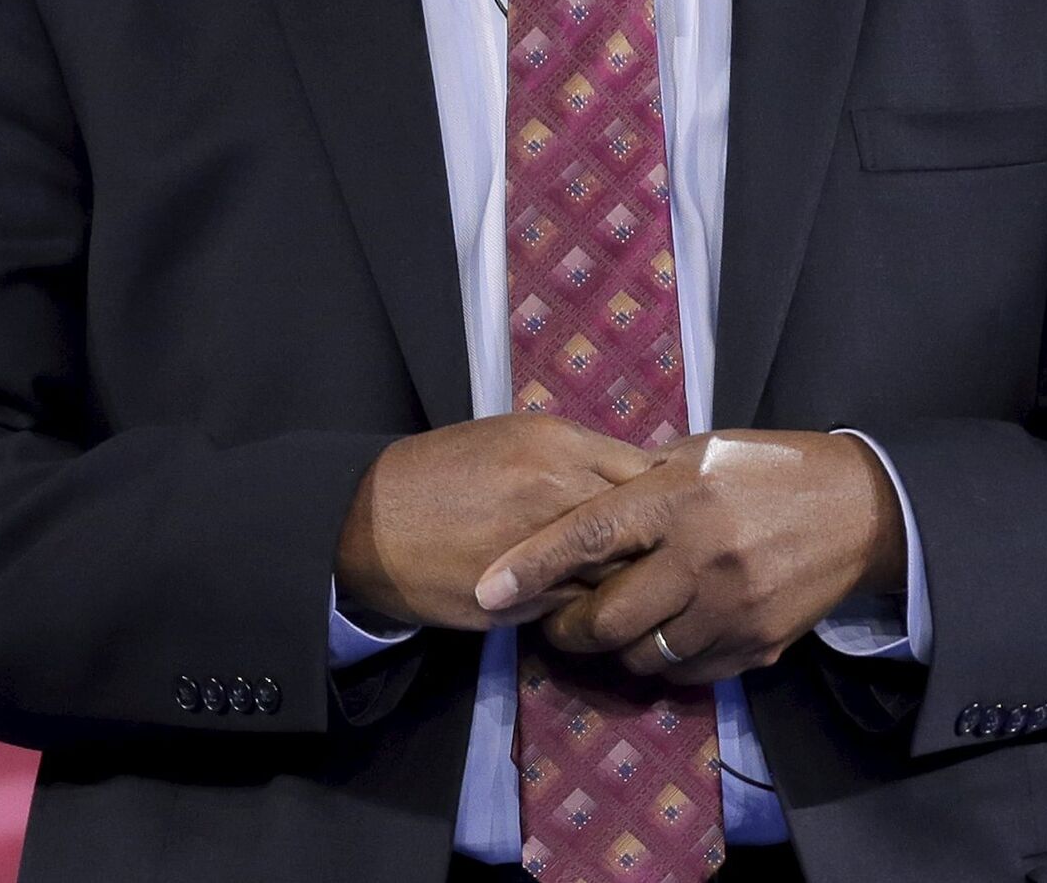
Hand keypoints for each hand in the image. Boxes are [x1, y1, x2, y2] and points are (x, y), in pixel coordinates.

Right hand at [335, 413, 652, 629]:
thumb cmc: (445, 471)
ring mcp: (543, 548)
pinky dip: (590, 608)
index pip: (646, 472)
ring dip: (629, 582)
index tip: (674, 511)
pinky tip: (591, 606)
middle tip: (668, 557)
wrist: (373, 521)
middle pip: (645, 525)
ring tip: (637, 588)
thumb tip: (633, 480)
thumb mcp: (513, 439)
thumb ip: (575, 457)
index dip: (666, 496)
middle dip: (660, 544)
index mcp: (558, 444)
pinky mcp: (523, 599)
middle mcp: (558, 491)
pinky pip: (579, 608)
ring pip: (618, 573)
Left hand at [473, 429, 907, 684]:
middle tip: (552, 621)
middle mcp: (700, 553)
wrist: (856, 508)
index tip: (487, 590)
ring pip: (643, 655)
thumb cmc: (764, 468)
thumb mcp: (699, 452)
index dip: (532, 565)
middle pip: (608, 616)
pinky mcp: (756, 644)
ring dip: (614, 650)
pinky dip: (663, 663)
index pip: (588, 535)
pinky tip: (661, 638)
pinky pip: (688, 674)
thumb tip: (580, 506)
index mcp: (678, 494)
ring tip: (606, 631)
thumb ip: (642, 482)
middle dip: (568, 628)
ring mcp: (730, 606)